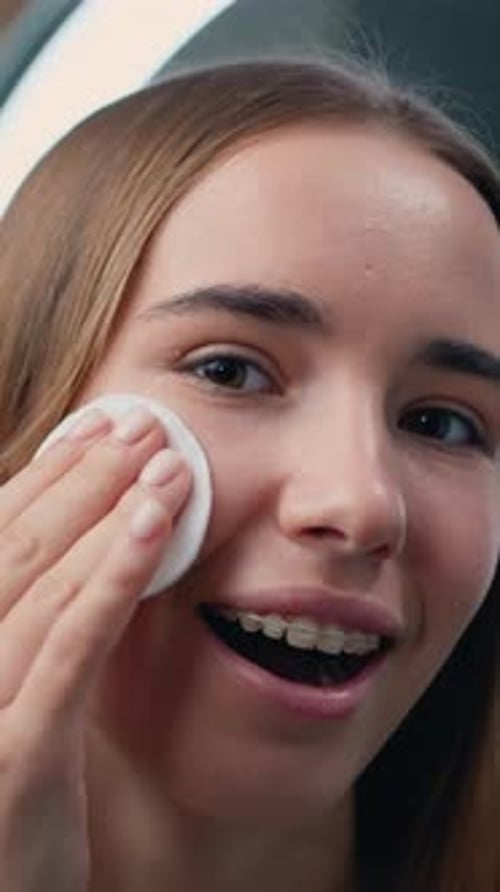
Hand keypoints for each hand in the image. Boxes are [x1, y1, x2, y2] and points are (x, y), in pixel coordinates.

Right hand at [0, 408, 190, 891]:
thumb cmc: (14, 794)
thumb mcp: (16, 696)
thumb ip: (37, 622)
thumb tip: (90, 540)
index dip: (50, 474)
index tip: (100, 426)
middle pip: (20, 545)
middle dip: (86, 475)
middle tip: (143, 424)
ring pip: (44, 583)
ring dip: (109, 512)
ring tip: (165, 462)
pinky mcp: (15, 758)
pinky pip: (70, 648)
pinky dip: (112, 578)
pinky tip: (152, 527)